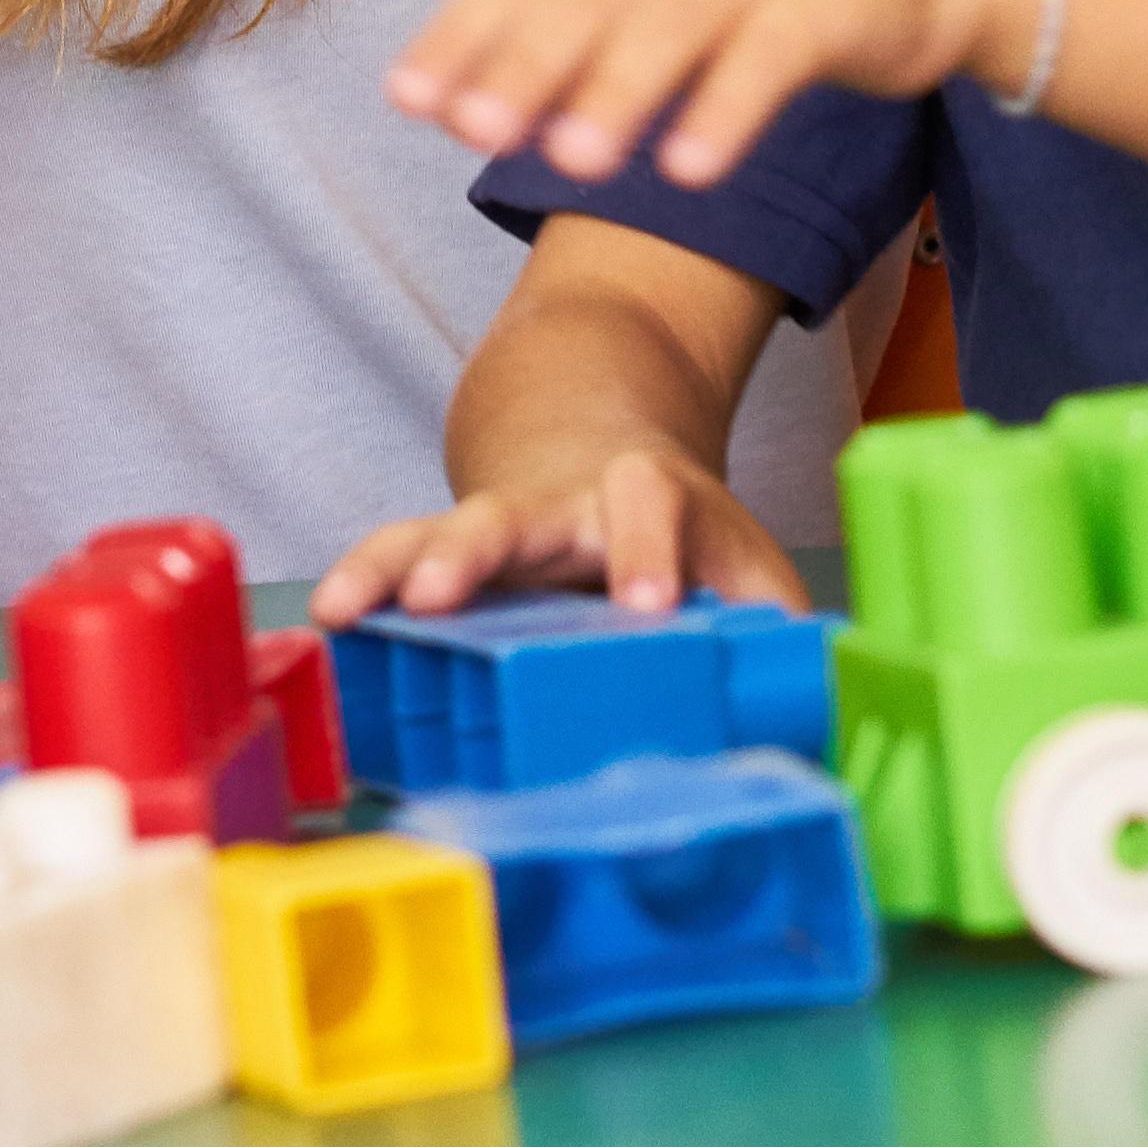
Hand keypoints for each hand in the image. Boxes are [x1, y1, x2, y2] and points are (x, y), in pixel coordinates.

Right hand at [316, 441, 785, 625]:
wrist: (600, 445)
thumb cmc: (679, 532)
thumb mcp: (742, 561)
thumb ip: (779, 621)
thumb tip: (819, 701)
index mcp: (646, 496)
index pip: (650, 508)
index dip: (644, 554)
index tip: (645, 608)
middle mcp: (559, 504)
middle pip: (515, 514)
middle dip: (477, 552)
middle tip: (444, 594)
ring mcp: (493, 525)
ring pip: (436, 531)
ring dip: (396, 567)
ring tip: (355, 607)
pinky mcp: (443, 552)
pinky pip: (390, 558)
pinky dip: (357, 582)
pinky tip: (328, 618)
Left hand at [389, 0, 1021, 189]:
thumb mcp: (661, 1)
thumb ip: (574, 47)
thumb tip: (464, 112)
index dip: (464, 34)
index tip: (405, 100)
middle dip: (525, 63)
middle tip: (475, 133)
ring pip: (674, 21)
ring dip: (621, 91)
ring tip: (574, 165)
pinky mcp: (829, 6)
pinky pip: (773, 57)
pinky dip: (728, 108)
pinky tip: (691, 170)